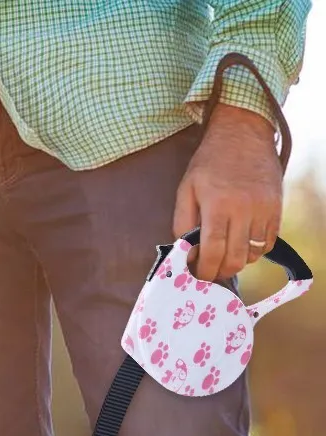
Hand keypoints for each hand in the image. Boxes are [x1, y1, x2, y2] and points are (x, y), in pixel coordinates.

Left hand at [173, 104, 282, 281]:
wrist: (242, 134)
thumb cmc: (208, 164)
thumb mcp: (186, 190)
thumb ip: (183, 224)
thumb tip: (186, 253)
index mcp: (217, 205)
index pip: (213, 251)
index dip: (204, 270)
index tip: (198, 276)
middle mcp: (244, 209)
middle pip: (235, 259)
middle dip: (220, 272)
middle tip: (210, 272)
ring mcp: (264, 208)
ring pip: (253, 254)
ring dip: (237, 261)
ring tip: (224, 254)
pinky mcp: (277, 207)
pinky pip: (268, 242)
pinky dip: (254, 250)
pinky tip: (241, 243)